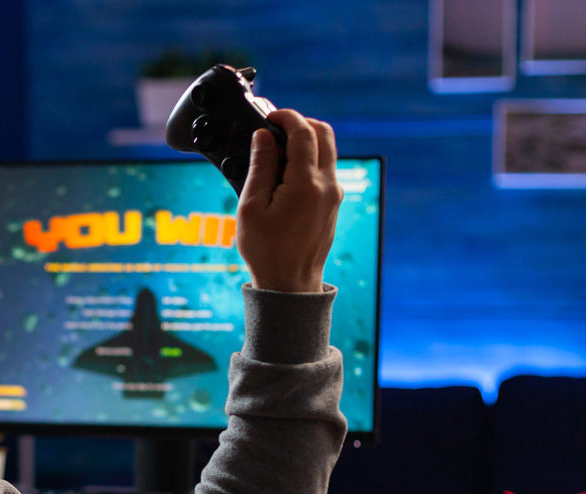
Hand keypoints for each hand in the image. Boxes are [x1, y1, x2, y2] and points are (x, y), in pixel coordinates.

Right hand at [235, 109, 343, 292]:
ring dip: (307, 140)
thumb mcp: (251, 206)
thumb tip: (264, 137)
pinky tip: (286, 172)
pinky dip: (310, 159)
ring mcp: (334, 195)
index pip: (304, 132)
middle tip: (276, 128)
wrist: (289, 284)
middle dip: (301, 123)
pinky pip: (326, 169)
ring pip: (328, 150)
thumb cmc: (266, 251)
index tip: (269, 116)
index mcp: (306, 184)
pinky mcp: (333, 204)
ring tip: (278, 150)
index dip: (286, 117)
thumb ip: (260, 166)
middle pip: (325, 133)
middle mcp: (327, 186)